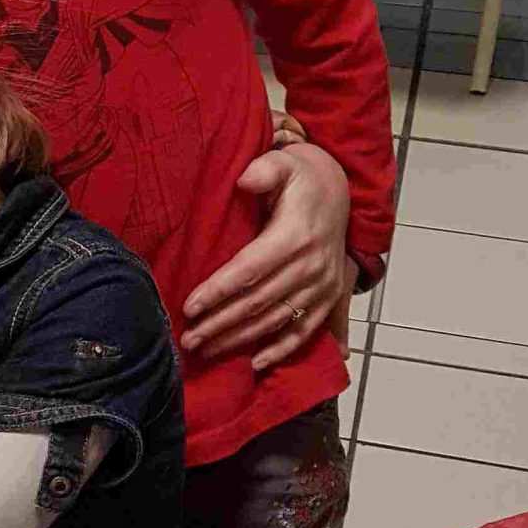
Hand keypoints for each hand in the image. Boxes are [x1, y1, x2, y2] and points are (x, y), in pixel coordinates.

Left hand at [180, 140, 351, 371]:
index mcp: (295, 237)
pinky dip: (282, 350)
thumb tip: (245, 180)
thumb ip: (265, 169)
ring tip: (206, 349)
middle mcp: (311, 266)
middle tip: (187, 338)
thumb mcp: (285, 164)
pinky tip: (256, 363)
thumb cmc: (301, 179)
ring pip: (275, 321)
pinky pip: (306, 331)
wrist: (340, 191)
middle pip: (257, 302)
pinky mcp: (329, 298)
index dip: (218, 291)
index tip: (189, 307)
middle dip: (220, 323)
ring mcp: (322, 286)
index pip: (249, 270)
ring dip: (240, 340)